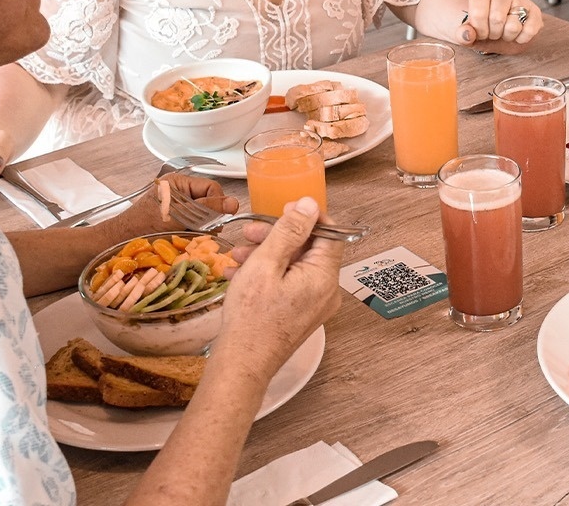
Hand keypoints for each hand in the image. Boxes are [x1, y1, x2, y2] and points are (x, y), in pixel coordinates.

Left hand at [98, 174, 234, 239]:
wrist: (118, 244)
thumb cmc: (142, 227)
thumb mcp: (178, 216)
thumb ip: (206, 209)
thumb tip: (233, 203)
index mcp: (178, 183)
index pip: (212, 188)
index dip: (217, 204)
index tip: (215, 221)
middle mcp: (178, 192)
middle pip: (209, 202)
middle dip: (209, 218)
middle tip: (200, 231)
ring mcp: (176, 207)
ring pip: (203, 216)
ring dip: (200, 229)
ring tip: (189, 237)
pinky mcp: (174, 222)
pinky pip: (193, 226)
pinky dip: (192, 235)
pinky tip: (184, 241)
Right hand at [212, 198, 344, 380]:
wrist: (243, 364)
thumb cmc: (252, 318)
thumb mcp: (266, 263)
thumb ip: (289, 231)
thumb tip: (309, 205)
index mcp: (324, 276)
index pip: (331, 233)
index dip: (308, 217)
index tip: (284, 210)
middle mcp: (326, 291)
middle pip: (309, 249)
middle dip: (278, 237)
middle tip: (251, 232)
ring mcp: (315, 305)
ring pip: (295, 266)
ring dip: (267, 255)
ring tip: (238, 255)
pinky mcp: (301, 314)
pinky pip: (290, 284)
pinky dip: (268, 275)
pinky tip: (239, 274)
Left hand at [458, 0, 543, 52]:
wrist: (501, 29)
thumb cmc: (485, 28)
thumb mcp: (470, 32)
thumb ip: (462, 34)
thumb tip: (466, 35)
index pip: (479, 13)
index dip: (479, 30)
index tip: (480, 32)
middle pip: (497, 20)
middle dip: (493, 34)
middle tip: (493, 32)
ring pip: (513, 26)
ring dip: (507, 36)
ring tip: (504, 32)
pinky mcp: (534, 11)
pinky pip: (530, 30)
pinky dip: (522, 39)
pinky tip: (517, 34)